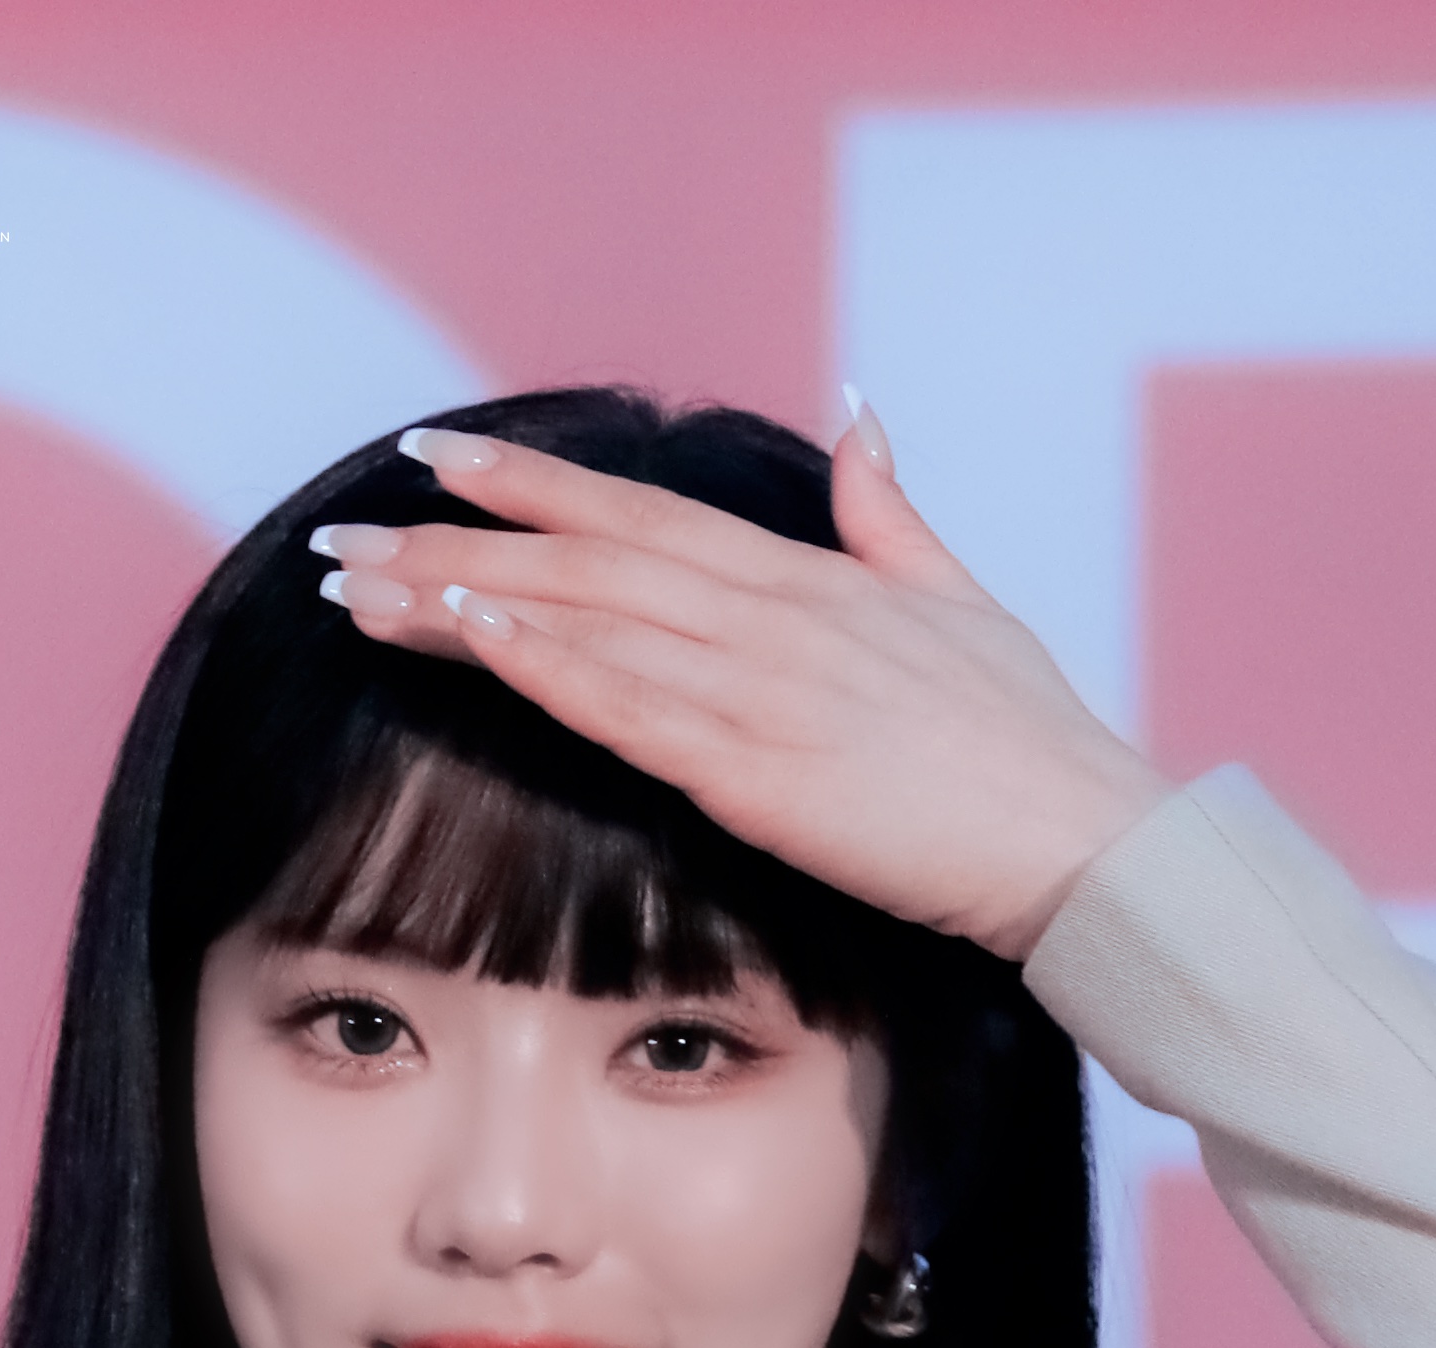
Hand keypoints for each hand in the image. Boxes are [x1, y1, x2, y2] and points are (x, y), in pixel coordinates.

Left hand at [311, 407, 1164, 963]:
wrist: (1086, 844)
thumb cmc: (1032, 748)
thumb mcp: (965, 603)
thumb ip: (893, 512)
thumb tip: (857, 416)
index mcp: (813, 582)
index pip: (643, 516)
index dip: (535, 485)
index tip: (440, 462)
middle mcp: (774, 616)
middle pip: (586, 559)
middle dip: (458, 540)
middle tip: (349, 535)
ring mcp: (764, 688)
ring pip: (585, 620)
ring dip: (462, 600)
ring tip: (361, 588)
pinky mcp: (761, 769)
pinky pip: (627, 703)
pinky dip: (542, 661)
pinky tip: (466, 632)